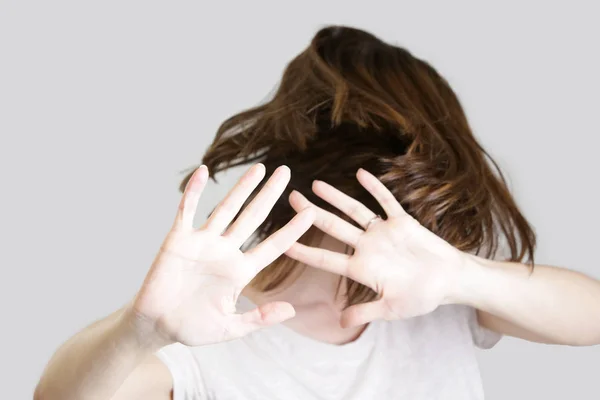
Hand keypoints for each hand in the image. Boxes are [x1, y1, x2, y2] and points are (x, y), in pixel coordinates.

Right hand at [130, 164, 314, 345]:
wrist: (156, 325)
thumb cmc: (191, 328)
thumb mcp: (229, 328)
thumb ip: (258, 319)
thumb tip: (291, 310)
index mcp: (241, 270)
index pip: (273, 245)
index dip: (292, 230)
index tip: (312, 212)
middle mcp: (225, 251)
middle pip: (253, 217)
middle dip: (270, 194)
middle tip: (286, 172)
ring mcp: (202, 242)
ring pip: (226, 208)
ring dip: (242, 188)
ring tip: (259, 168)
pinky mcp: (178, 239)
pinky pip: (187, 210)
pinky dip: (194, 191)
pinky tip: (203, 171)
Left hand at [285, 168, 467, 327]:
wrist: (450, 281)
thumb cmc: (422, 297)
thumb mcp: (391, 309)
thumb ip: (365, 312)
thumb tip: (341, 323)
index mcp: (362, 269)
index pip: (326, 258)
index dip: (304, 251)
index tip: (282, 242)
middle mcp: (367, 247)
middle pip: (334, 227)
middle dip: (312, 213)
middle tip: (291, 199)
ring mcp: (383, 233)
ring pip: (354, 211)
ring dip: (336, 197)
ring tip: (316, 184)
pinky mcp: (402, 222)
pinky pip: (385, 202)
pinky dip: (374, 188)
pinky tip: (360, 174)